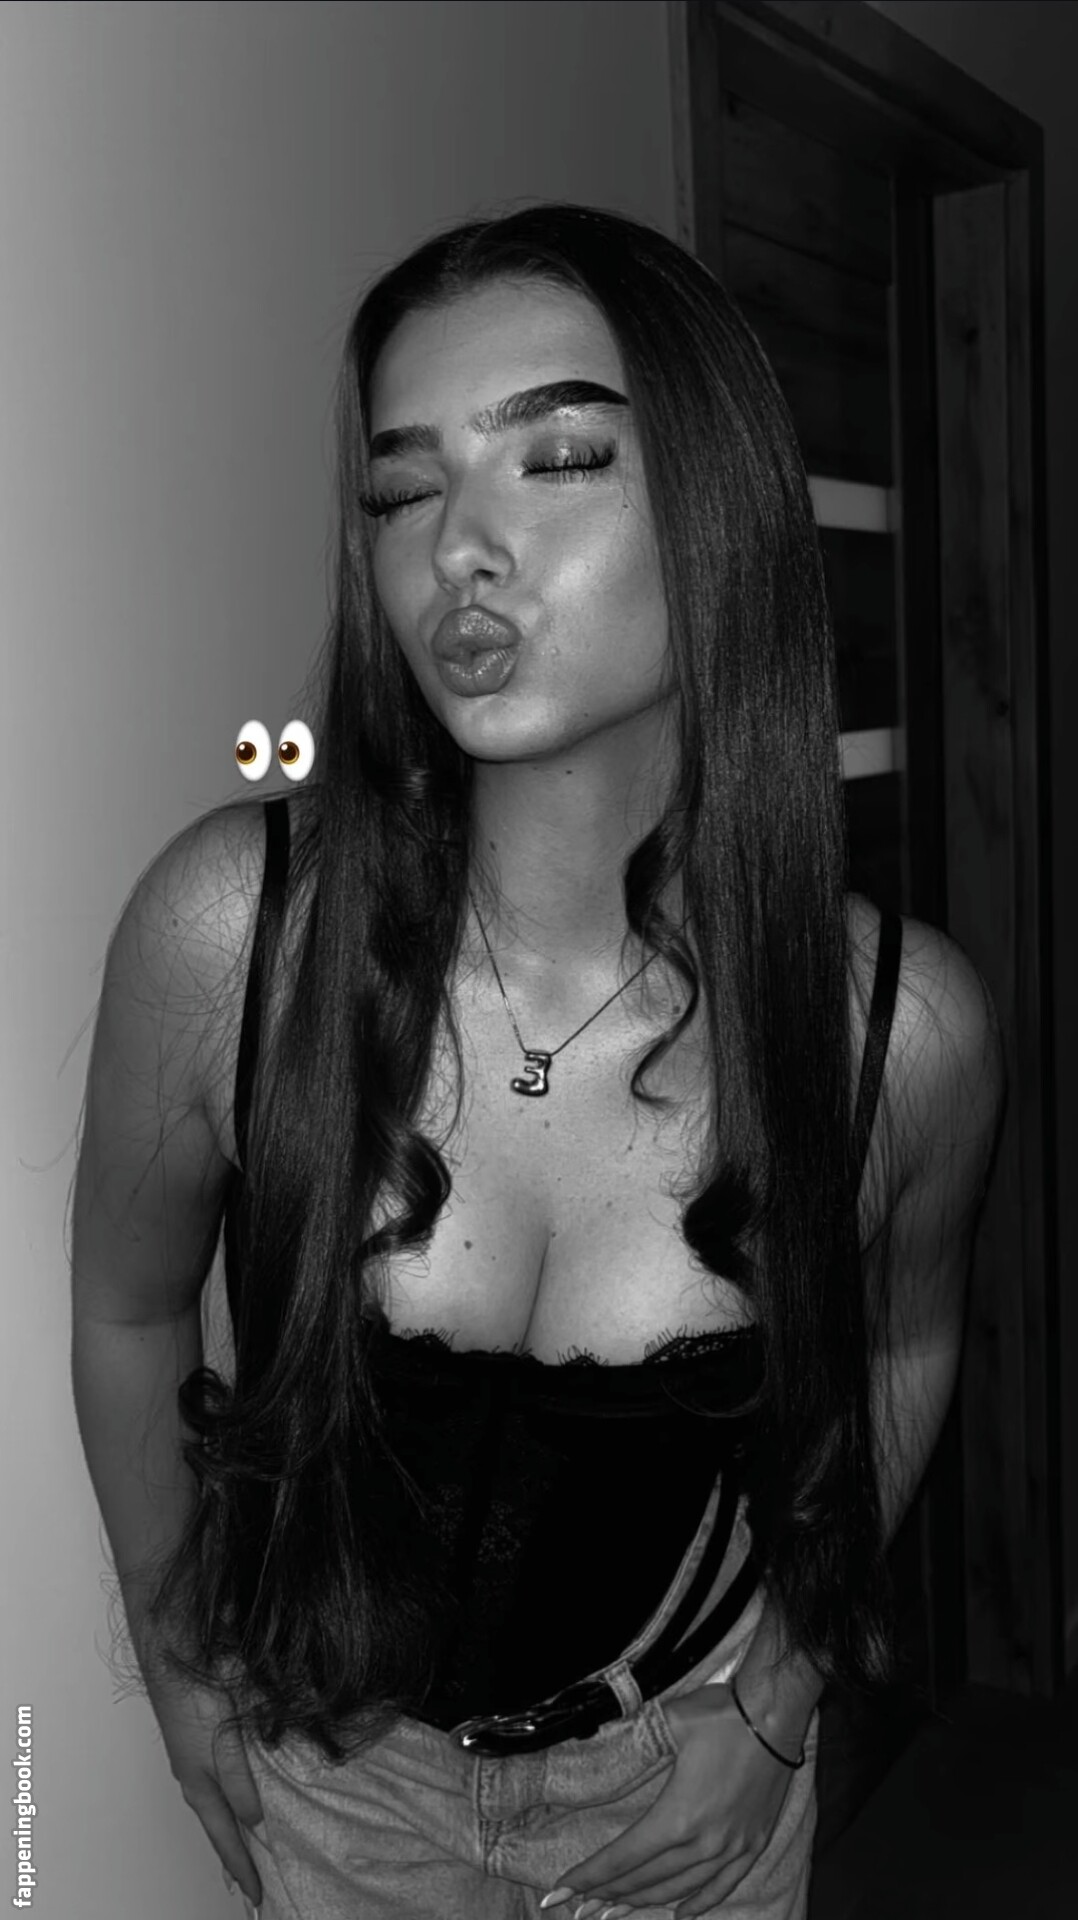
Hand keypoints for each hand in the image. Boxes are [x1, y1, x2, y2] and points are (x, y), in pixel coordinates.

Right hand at [146, 1668, 264, 1910]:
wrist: (171, 1652)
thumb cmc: (195, 1694)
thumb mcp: (223, 1742)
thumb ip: (238, 1781)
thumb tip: (254, 1821)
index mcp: (200, 1783)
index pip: (225, 1837)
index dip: (241, 1866)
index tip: (256, 1896)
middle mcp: (194, 1776)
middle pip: (217, 1828)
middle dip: (232, 1858)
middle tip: (247, 1887)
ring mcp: (193, 1759)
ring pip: (216, 1807)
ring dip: (229, 1833)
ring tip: (241, 1854)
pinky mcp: (197, 1740)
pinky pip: (214, 1785)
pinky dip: (225, 1804)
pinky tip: (232, 1800)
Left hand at [544, 1683, 800, 1916]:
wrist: (775, 1714)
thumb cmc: (721, 1714)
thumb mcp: (669, 1721)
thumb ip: (637, 1739)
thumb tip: (601, 1740)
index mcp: (676, 1817)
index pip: (621, 1858)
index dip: (588, 1876)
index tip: (559, 1892)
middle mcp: (703, 1844)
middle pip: (645, 1879)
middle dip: (607, 1893)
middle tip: (578, 1904)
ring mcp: (731, 1849)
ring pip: (678, 1888)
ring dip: (643, 1901)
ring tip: (614, 1911)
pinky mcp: (753, 1846)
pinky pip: (721, 1887)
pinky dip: (697, 1903)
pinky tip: (679, 1913)